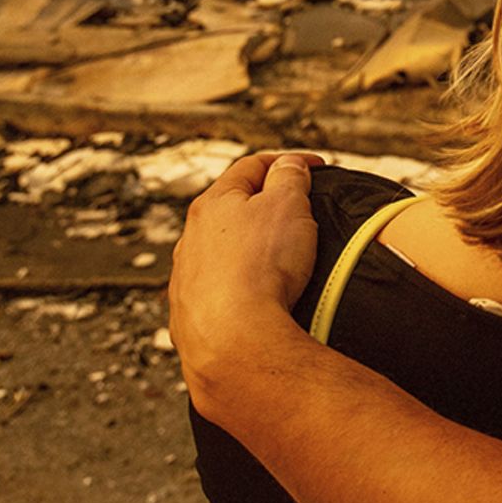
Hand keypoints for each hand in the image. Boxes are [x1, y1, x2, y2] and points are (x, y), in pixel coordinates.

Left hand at [169, 151, 321, 417]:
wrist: (234, 340)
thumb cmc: (261, 268)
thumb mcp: (288, 204)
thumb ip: (290, 176)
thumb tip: (288, 165)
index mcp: (211, 204)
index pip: (251, 167)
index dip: (288, 162)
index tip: (316, 168)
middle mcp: (190, 239)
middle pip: (230, 211)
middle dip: (263, 208)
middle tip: (297, 215)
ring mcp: (185, 280)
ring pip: (220, 254)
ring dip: (247, 251)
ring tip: (278, 264)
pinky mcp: (189, 317)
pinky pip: (217, 294)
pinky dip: (238, 290)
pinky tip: (257, 301)